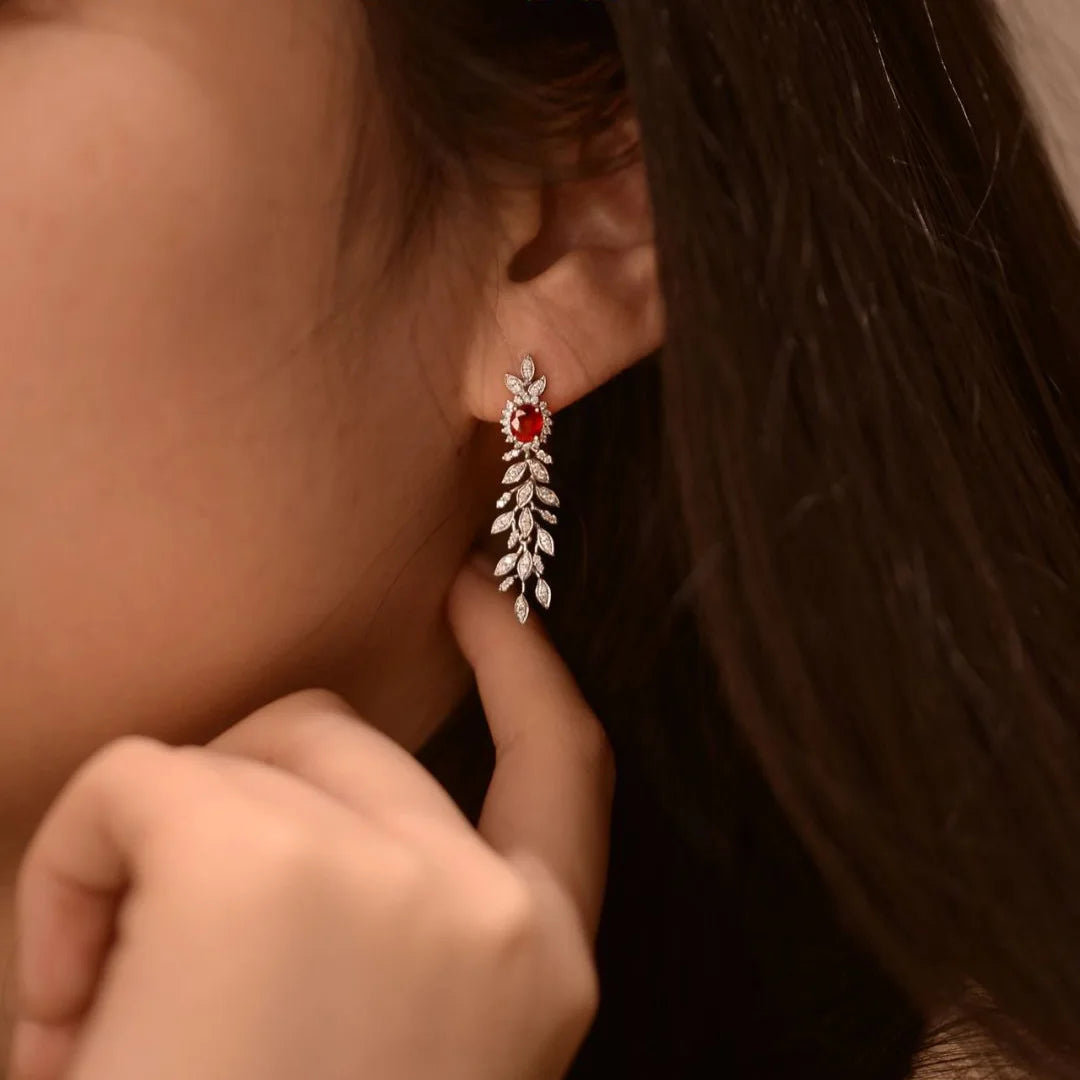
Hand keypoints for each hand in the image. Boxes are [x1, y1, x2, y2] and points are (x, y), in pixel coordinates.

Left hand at [8, 560, 614, 1079]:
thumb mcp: (390, 1044)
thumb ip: (403, 917)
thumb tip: (320, 802)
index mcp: (537, 969)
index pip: (562, 767)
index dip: (522, 666)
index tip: (473, 588)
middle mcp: (493, 915)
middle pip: (344, 740)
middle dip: (242, 809)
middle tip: (174, 986)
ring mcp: (391, 878)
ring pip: (245, 748)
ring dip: (158, 860)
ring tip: (122, 1024)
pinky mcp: (262, 862)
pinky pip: (141, 781)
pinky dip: (76, 875)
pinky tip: (72, 1013)